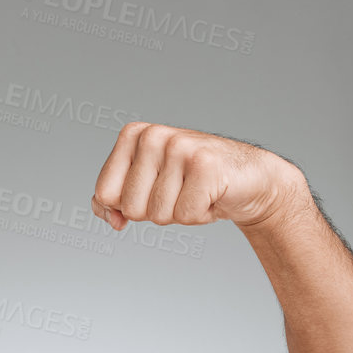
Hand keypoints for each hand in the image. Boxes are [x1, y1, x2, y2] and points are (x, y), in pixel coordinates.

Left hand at [91, 122, 306, 230]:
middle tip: (180, 192)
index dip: (127, 207)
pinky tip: (212, 195)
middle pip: (130, 207)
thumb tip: (110, 217)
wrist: (247, 180)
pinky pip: (184, 216)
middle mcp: (153, 135)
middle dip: (155, 212)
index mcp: (133, 136)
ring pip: (157, 214)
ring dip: (179, 213)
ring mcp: (179, 147)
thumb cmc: (193, 185)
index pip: (104, 194)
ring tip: (196, 192)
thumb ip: (112, 201)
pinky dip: (200, 215)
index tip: (153, 191)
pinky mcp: (205, 165)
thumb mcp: (146, 190)